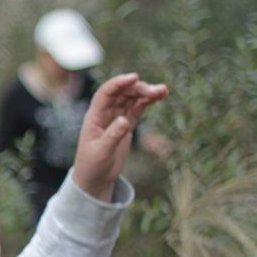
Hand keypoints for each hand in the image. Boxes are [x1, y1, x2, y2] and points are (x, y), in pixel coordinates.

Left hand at [73, 72, 168, 200]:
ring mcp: (115, 118)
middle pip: (121, 93)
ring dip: (145, 92)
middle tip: (157, 91)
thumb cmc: (92, 166)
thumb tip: (124, 120)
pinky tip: (158, 96)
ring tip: (163, 90)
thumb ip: (112, 136)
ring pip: (130, 99)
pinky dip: (146, 101)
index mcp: (94, 117)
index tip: (135, 77)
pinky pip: (136, 108)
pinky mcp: (125, 125)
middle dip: (138, 88)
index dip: (119, 83)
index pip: (106, 94)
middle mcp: (104, 114)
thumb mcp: (101, 152)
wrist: (95, 178)